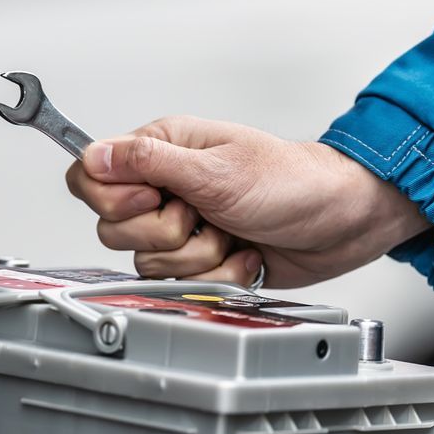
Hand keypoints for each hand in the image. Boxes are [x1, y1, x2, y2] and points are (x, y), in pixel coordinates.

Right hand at [63, 116, 430, 287]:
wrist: (342, 222)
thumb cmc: (293, 182)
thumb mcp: (216, 170)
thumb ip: (148, 162)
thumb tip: (94, 154)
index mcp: (163, 149)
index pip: (92, 176)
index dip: (113, 198)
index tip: (154, 198)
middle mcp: (166, 186)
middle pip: (114, 227)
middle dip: (165, 233)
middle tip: (202, 215)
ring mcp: (183, 225)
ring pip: (148, 261)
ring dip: (197, 256)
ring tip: (230, 234)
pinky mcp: (201, 259)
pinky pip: (182, 283)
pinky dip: (218, 275)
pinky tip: (242, 254)